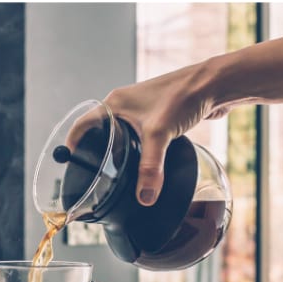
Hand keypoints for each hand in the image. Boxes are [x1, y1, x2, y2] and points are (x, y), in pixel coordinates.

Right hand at [68, 61, 227, 205]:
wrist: (214, 84)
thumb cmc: (182, 95)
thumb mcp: (159, 135)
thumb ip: (150, 168)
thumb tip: (144, 197)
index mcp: (114, 104)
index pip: (83, 124)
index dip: (73, 143)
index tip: (69, 162)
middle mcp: (124, 105)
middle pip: (100, 131)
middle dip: (96, 151)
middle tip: (93, 173)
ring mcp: (141, 110)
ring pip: (121, 135)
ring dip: (119, 151)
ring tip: (115, 172)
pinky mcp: (158, 116)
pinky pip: (140, 136)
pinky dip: (138, 150)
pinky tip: (144, 163)